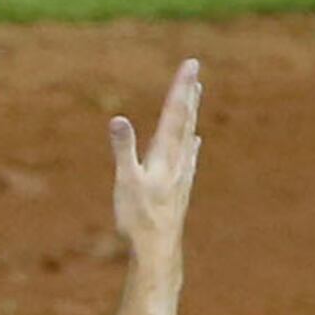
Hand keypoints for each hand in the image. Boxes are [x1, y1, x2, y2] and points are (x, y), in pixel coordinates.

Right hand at [109, 59, 201, 268]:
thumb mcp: (125, 182)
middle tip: (194, 73)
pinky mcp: (180, 190)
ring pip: (188, 136)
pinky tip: (196, 143)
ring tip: (196, 96)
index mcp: (164, 155)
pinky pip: (190, 159)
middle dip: (188, 95)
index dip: (180, 88)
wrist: (158, 250)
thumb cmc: (138, 218)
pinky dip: (192, 145)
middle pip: (185, 121)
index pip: (174, 113)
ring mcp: (181, 175)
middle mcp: (177, 160)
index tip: (190, 64)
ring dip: (191, 114)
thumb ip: (123, 149)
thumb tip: (117, 120)